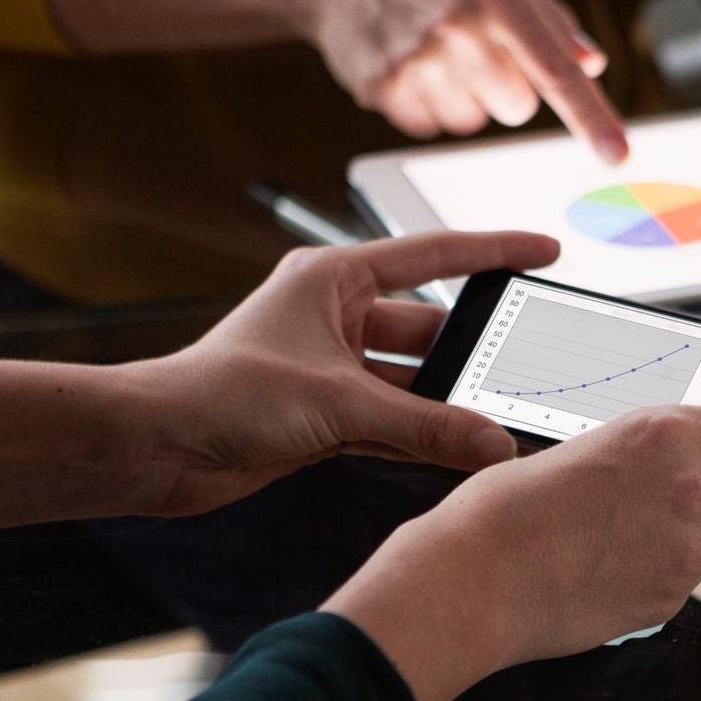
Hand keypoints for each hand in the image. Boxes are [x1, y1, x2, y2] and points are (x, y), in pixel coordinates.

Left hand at [130, 230, 560, 516]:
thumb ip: (424, 426)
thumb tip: (493, 443)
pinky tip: (459, 449)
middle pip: (427, 327)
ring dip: (447, 402)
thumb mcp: (338, 405)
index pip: (432, 256)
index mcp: (333, 278)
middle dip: (473, 349)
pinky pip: (391, 417)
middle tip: (527, 362)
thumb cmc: (222, 396)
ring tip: (500, 418)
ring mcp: (329, 366)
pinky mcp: (321, 413)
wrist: (155, 446)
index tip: (546, 251)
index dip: (494, 252)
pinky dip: (420, 434)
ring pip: (411, 380)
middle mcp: (333, 315)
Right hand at [307, 0, 629, 161]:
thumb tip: (592, 65)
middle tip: (475, 51)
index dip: (590, 116)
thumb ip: (550, 19)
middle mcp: (458, 24)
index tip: (617, 154)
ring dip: (466, 98)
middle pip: (517, 108)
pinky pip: (433, 127)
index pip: (555, 68)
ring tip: (437, 54)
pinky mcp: (384, 88)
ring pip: (474, 121)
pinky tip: (411, 66)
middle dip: (506, 88)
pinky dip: (429, 105)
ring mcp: (417, 58)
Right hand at [326, 402, 700, 700]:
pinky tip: (652, 557)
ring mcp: (687, 547)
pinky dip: (695, 564)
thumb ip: (653, 450)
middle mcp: (690, 485)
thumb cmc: (510, 506)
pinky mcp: (673, 595)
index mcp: (667, 432)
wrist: (475, 577)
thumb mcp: (591, 443)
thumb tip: (691, 456)